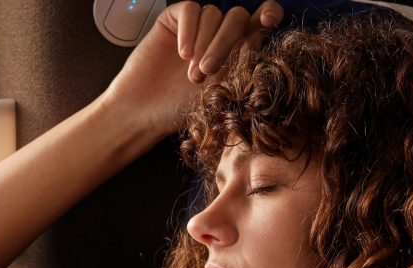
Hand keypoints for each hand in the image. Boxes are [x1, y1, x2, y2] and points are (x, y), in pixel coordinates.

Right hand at [98, 1, 283, 136]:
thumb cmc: (181, 109)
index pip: (262, 21)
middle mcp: (219, 35)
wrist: (143, 112)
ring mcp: (197, 27)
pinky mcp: (173, 20)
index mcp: (238, 49)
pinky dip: (189, 30)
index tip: (268, 21)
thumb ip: (241, 63)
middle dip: (226, 42)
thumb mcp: (221, 91)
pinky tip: (182, 53)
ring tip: (192, 73)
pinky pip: (190, 10)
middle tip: (208, 71)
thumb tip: (259, 36)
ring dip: (204, 44)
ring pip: (213, 14)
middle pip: (237, 17)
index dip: (269, 13)